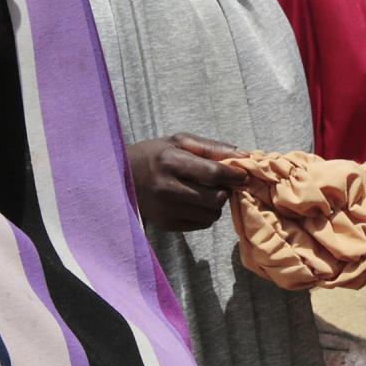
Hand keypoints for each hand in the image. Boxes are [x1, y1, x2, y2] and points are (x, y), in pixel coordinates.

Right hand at [126, 134, 246, 232]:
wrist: (120, 178)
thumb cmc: (155, 155)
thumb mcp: (179, 141)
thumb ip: (212, 147)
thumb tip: (245, 155)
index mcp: (170, 161)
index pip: (212, 173)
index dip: (233, 174)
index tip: (243, 175)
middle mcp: (166, 188)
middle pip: (215, 197)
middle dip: (226, 190)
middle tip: (223, 183)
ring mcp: (165, 209)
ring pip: (212, 214)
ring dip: (217, 203)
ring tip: (206, 192)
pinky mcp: (166, 224)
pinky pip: (202, 224)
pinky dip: (206, 214)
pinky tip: (195, 202)